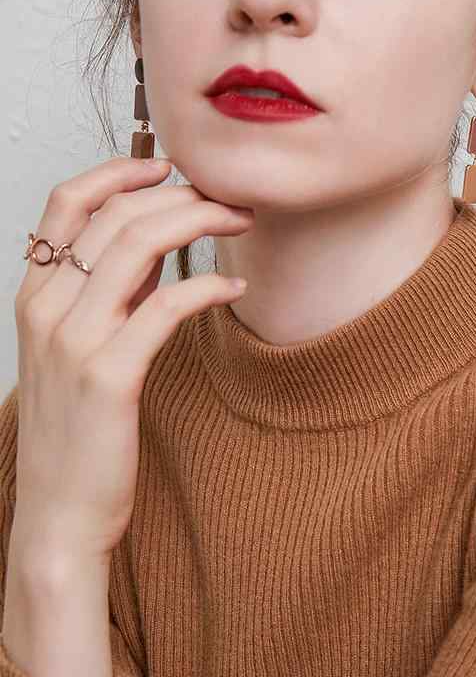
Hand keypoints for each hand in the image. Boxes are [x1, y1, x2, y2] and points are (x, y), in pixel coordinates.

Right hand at [11, 157, 253, 563]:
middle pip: (115, 216)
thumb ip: (112, 290)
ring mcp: (74, 341)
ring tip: (239, 222)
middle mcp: (47, 308)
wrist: (60, 508)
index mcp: (36, 294)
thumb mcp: (83, 344)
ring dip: (199, 222)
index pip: (66, 203)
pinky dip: (207, 286)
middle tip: (228, 199)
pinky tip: (236, 287)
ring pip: (137, 247)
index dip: (117, 172)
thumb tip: (157, 242)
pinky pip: (165, 307)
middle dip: (181, 195)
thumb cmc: (80, 424)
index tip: (166, 168)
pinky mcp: (109, 376)